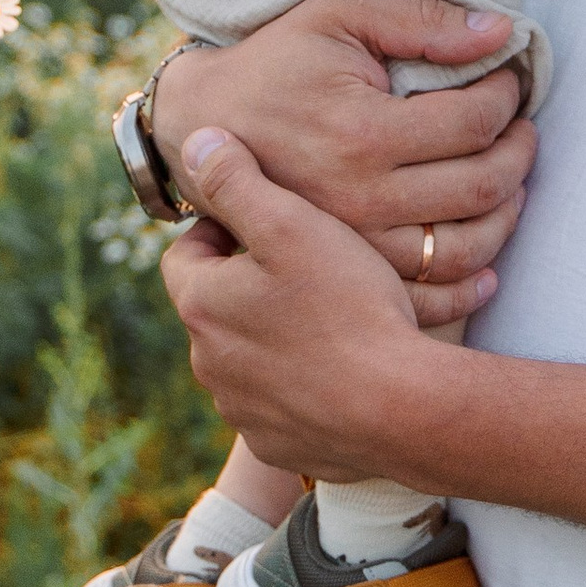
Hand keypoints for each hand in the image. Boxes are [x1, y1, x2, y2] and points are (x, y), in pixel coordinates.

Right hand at [147, 0, 531, 327]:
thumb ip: (421, 18)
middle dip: (519, 152)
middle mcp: (359, 197)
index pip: (474, 122)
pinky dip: (471, 284)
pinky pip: (428, 296)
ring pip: (465, 248)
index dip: (507, 98)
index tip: (510, 81)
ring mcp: (354, 244)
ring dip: (507, 215)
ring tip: (510, 180)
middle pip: (481, 186)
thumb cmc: (278, 60)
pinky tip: (490, 258)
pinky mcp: (345, 275)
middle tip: (522, 129)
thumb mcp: (339, 13)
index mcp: (361, 132)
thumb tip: (501, 31)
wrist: (204, 124)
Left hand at [160, 126, 446, 477]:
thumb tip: (195, 142)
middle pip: (217, 308)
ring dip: (274, 336)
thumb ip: (239, 180)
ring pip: (247, 358)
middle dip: (251, 284)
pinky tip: (344, 367)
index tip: (264, 222)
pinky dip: (300, 384)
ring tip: (332, 316)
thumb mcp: (293, 224)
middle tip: (307, 264)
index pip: (185, 254)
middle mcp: (208, 364)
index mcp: (202, 305)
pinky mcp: (276, 445)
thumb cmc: (350, 307)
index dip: (223, 230)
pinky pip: (279, 405)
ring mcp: (241, 411)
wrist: (400, 408)